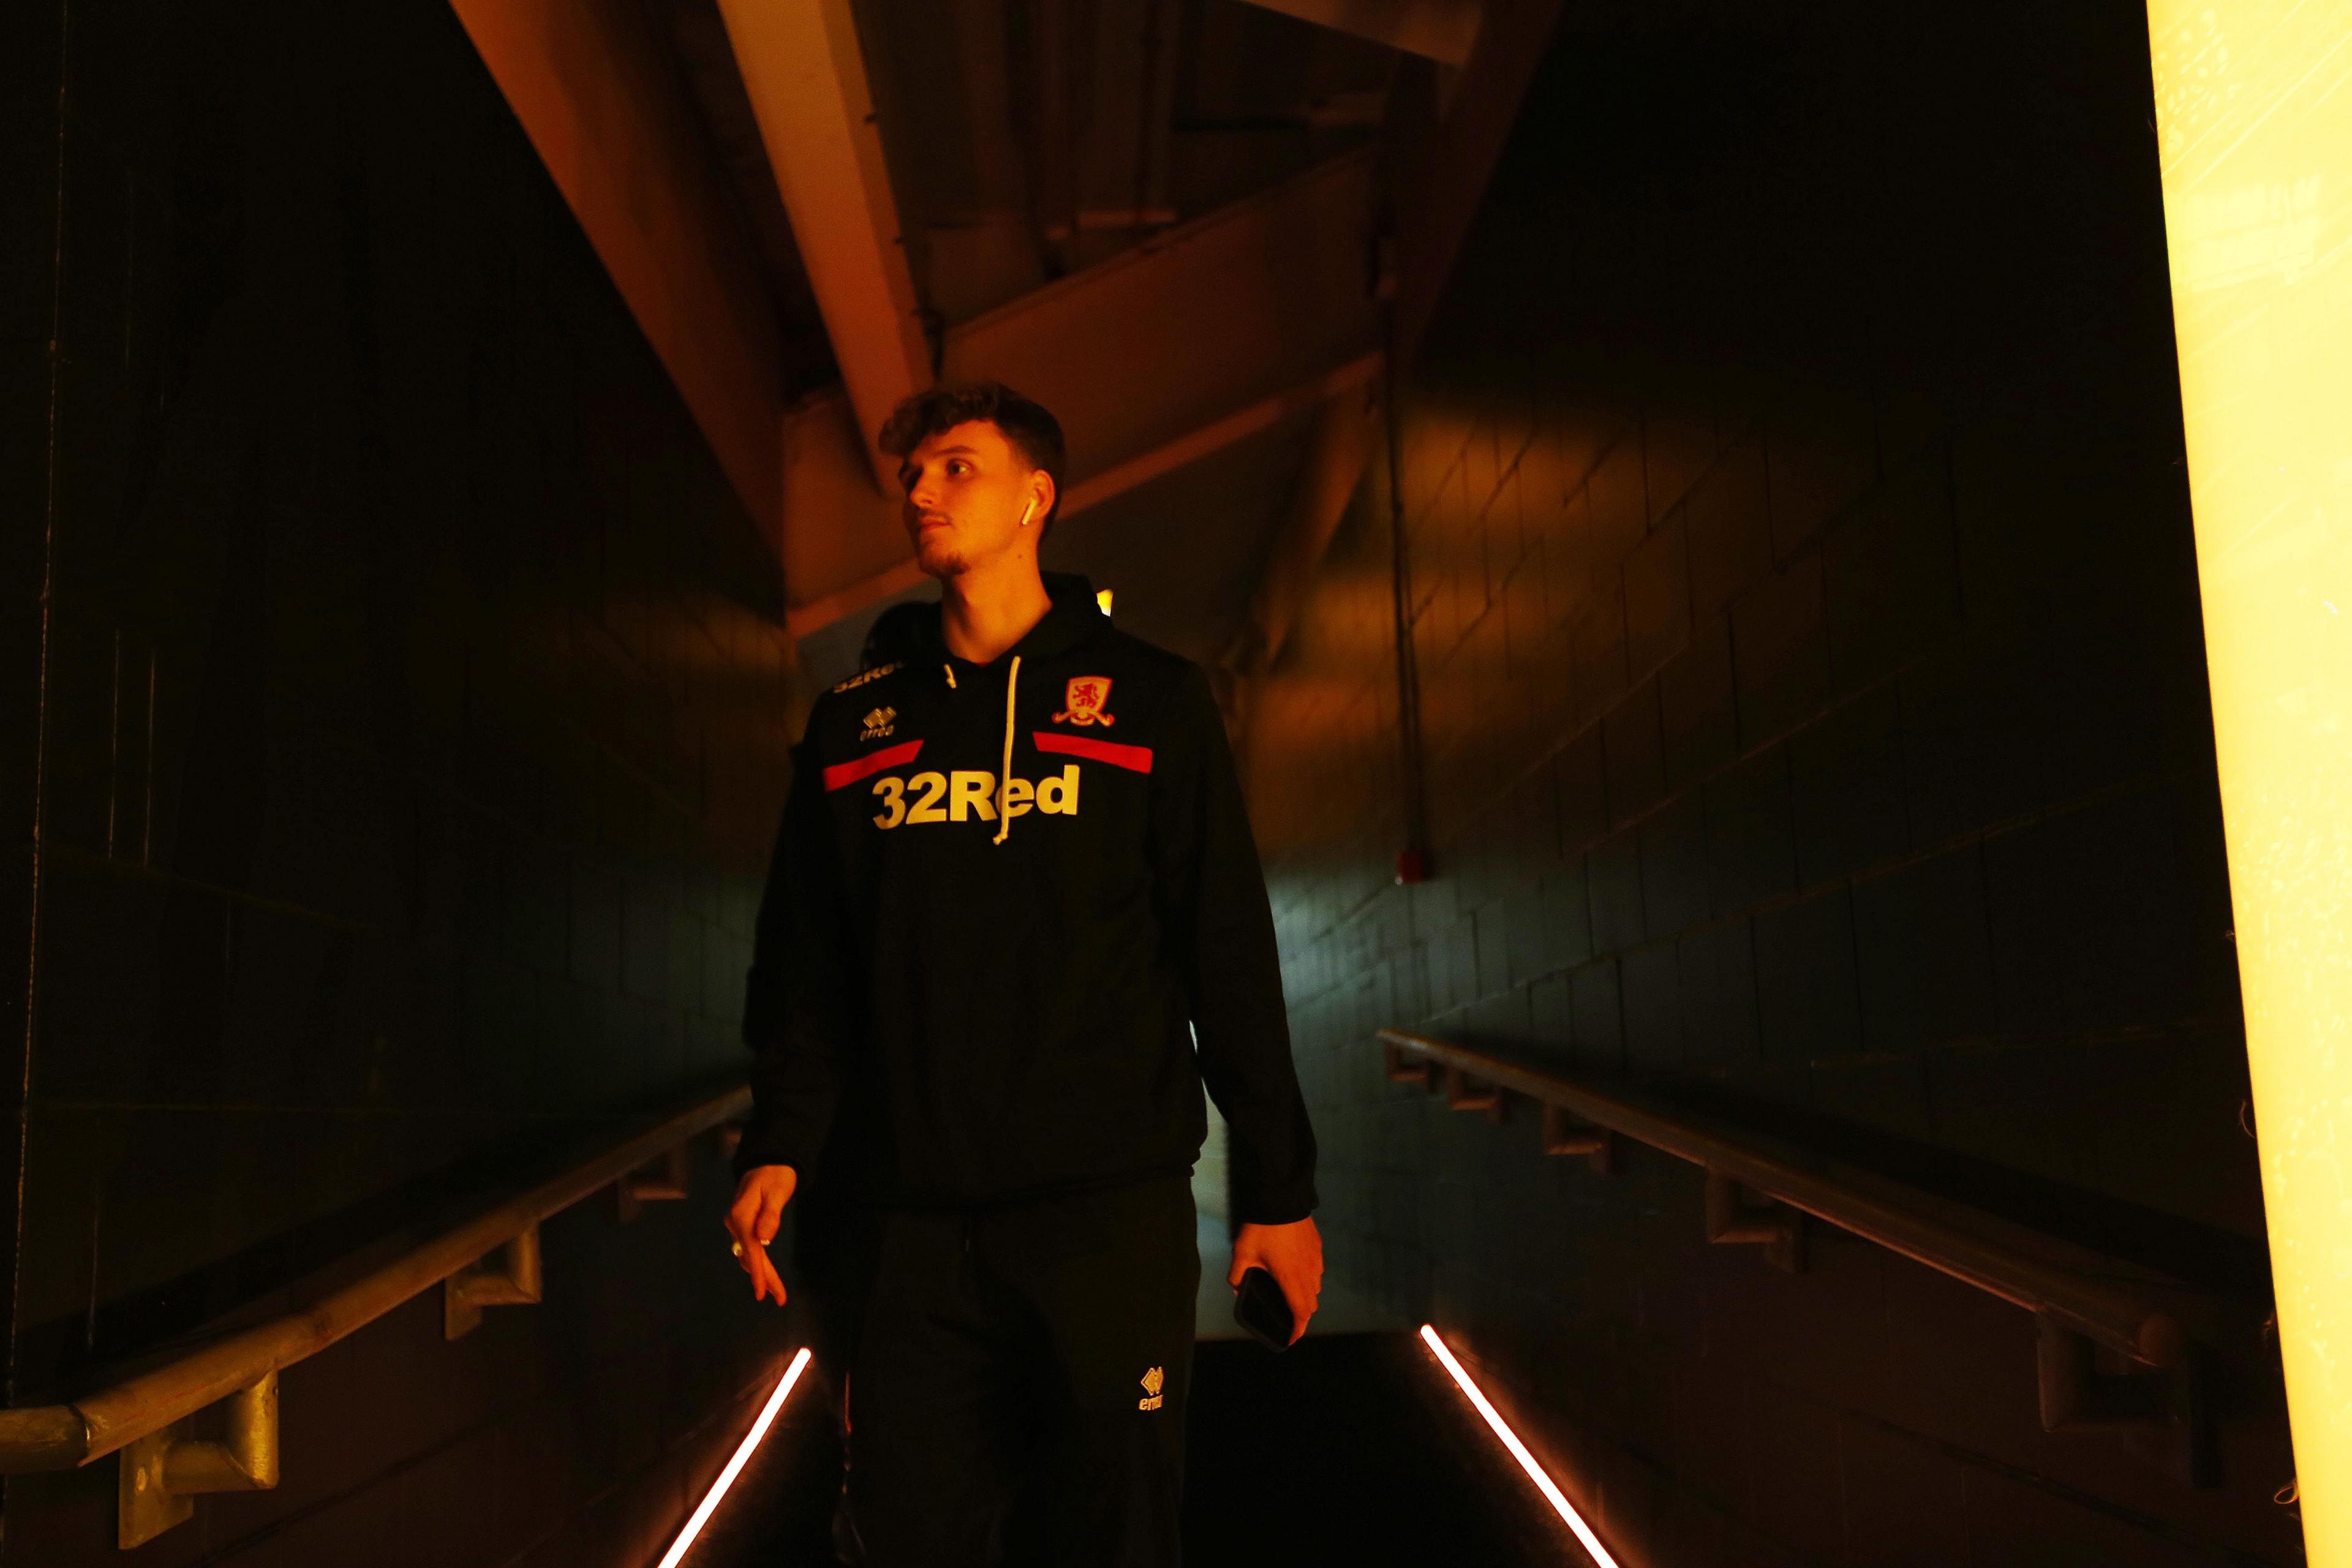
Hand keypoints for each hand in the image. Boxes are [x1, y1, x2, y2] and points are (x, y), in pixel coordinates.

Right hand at [725, 1164, 796, 1304]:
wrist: (767, 1162)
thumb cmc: (775, 1174)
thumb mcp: (777, 1192)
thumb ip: (771, 1215)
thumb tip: (765, 1239)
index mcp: (741, 1215)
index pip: (751, 1249)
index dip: (757, 1272)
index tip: (762, 1293)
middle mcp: (735, 1223)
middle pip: (750, 1256)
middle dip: (765, 1278)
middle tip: (780, 1298)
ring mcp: (737, 1225)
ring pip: (749, 1255)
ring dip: (762, 1273)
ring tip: (777, 1293)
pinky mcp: (742, 1226)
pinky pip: (749, 1249)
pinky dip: (758, 1263)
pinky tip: (765, 1274)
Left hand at [1229, 1216, 1321, 1344]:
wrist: (1282, 1199)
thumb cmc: (1262, 1228)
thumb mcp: (1243, 1252)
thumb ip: (1237, 1275)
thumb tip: (1236, 1288)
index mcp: (1290, 1278)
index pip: (1300, 1312)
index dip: (1298, 1329)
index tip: (1292, 1338)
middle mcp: (1308, 1273)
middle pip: (1311, 1304)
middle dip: (1302, 1316)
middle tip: (1289, 1320)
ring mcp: (1316, 1260)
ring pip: (1316, 1288)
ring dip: (1306, 1297)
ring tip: (1292, 1296)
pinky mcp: (1318, 1248)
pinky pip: (1317, 1271)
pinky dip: (1310, 1280)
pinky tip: (1297, 1273)